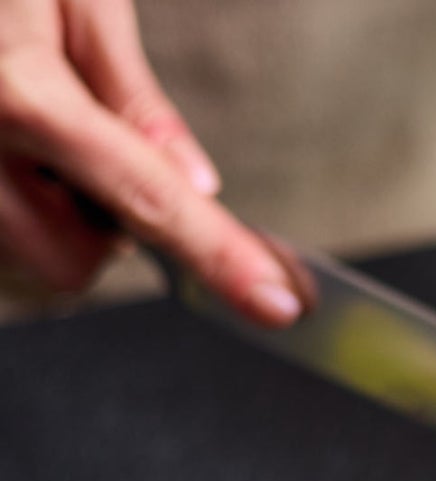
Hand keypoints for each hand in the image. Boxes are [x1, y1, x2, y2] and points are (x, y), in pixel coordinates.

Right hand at [0, 0, 300, 322]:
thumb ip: (127, 90)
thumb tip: (191, 179)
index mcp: (12, 90)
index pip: (146, 197)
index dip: (219, 256)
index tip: (276, 303)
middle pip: (74, 261)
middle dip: (100, 223)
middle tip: (78, 132)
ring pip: (29, 259)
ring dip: (52, 213)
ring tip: (20, 118)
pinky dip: (15, 204)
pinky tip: (5, 142)